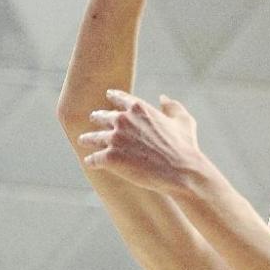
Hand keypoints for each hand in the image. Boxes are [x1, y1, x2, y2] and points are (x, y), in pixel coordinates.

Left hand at [79, 91, 201, 191]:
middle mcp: (123, 120)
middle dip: (96, 118)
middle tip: (93, 120)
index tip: (108, 97)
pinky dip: (92, 160)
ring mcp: (114, 139)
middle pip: (101, 116)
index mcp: (138, 108)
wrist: (182, 172)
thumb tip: (163, 98)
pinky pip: (94, 158)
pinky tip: (90, 162)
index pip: (119, 98)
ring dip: (88, 139)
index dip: (113, 97)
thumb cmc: (185, 147)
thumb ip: (172, 107)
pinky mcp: (110, 158)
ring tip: (84, 141)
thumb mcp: (184, 121)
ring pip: (93, 137)